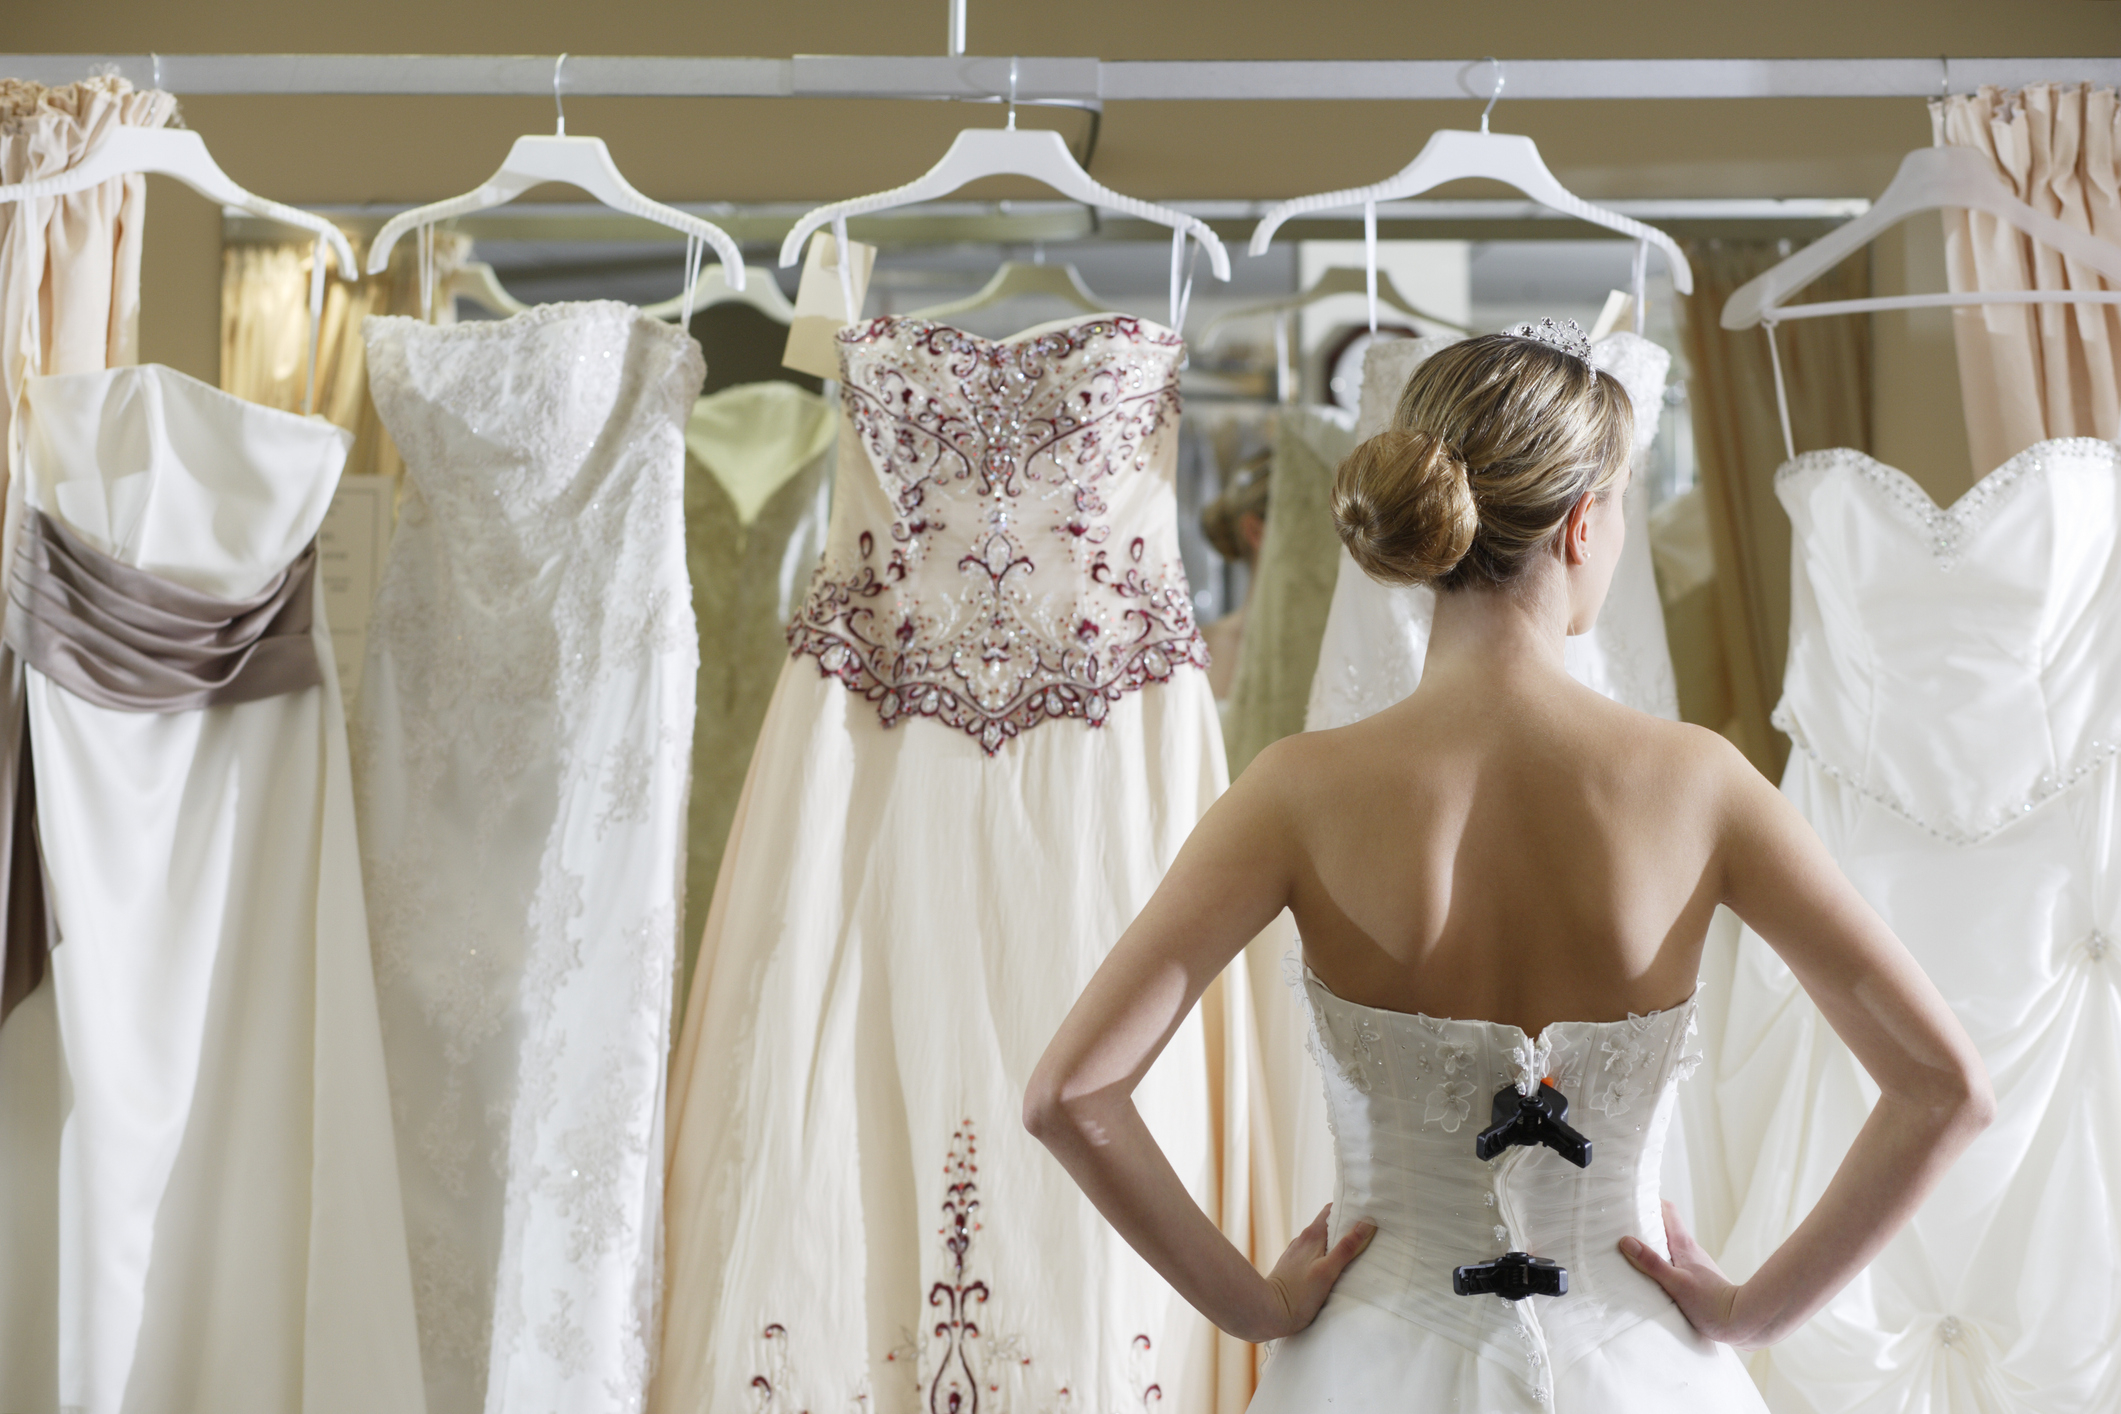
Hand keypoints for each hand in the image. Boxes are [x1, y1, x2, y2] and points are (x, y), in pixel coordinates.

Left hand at [1255, 1204, 1374, 1341]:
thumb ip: (1346, 1247)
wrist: (1269, 1312)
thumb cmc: (1299, 1294)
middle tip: (1367, 1232)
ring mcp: (1295, 1253)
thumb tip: (1366, 1222)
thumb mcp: (1328, 1270)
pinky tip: (1332, 1266)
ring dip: (1335, 1242)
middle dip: (1345, 1227)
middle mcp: (1302, 1240)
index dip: (1347, 1209)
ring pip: (1320, 1241)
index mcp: (1311, 1235)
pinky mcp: (1292, 1267)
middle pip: (1327, 1225)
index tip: (1365, 1212)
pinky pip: (1313, 1253)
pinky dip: (1325, 1254)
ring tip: (1354, 1249)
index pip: (1331, 1210)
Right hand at [1620, 1200, 1762, 1347]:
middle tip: (1623, 1225)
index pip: (1668, 1210)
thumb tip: (1626, 1241)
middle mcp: (1691, 1250)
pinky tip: (1653, 1276)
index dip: (1650, 1201)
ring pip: (1670, 1246)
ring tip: (1633, 1251)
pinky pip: (1675, 1262)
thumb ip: (1651, 1263)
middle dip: (1645, 1223)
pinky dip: (1661, 1261)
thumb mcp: (1675, 1283)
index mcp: (1684, 1245)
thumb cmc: (1710, 1303)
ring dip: (1653, 1244)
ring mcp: (1695, 1265)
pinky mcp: (1698, 1279)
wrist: (1742, 1321)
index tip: (1631, 1200)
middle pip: (1666, 1227)